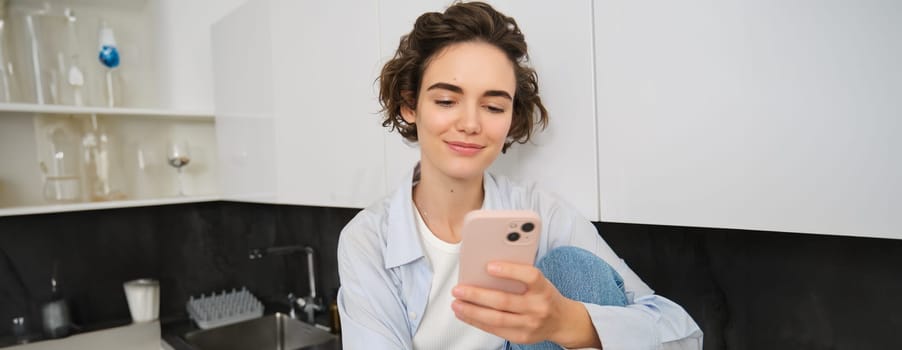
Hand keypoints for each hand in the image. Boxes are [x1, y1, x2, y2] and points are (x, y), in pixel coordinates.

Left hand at [451, 261, 600, 347]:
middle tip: (459, 289)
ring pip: (496, 319)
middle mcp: (538, 307)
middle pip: (504, 301)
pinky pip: (495, 330)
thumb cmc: (545, 295)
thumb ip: (519, 276)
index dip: (509, 271)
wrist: (562, 321)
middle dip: (477, 295)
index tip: (489, 266)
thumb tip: (485, 270)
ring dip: (472, 312)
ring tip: (457, 304)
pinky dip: (477, 322)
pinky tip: (466, 314)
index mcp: (543, 288)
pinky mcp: (522, 337)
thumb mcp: (539, 282)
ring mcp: (530, 324)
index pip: (529, 276)